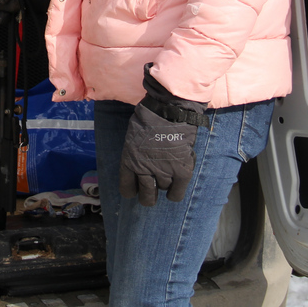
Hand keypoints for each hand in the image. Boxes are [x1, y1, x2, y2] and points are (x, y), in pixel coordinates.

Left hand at [118, 65, 208, 205]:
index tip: (137, 187)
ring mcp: (163, 172)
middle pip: (146, 197)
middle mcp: (144, 170)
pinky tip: (177, 184)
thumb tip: (139, 165)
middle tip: (153, 188)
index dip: (133, 190)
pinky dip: (176, 193)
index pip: (127, 189)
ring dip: (166, 183)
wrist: (168, 109)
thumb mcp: (133, 137)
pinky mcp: (181, 171)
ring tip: (169, 171)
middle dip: (149, 195)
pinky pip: (177, 193)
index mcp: (129, 161)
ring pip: (163, 190)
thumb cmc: (149, 117)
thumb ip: (135, 154)